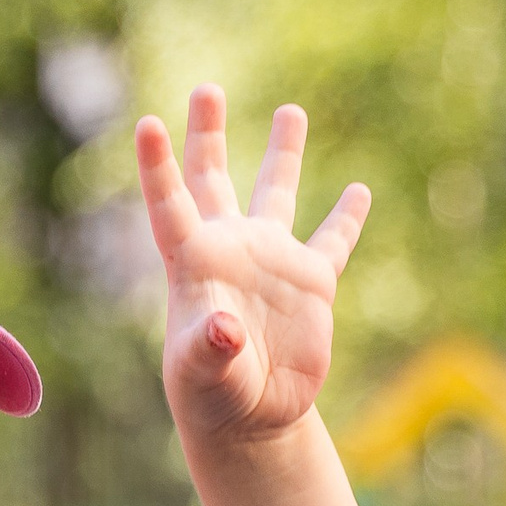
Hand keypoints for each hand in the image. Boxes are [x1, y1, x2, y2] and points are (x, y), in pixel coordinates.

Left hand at [136, 85, 370, 446]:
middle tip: (206, 87)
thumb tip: (227, 329)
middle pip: (214, 178)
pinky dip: (347, 218)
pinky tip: (358, 191)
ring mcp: (272, 262)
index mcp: (195, 264)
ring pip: (277, 193)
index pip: (172, 205)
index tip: (146, 123)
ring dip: (284, 153)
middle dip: (208, 133)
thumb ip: (210, 349)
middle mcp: (231, 250)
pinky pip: (332, 241)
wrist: (250, 418)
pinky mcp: (312, 285)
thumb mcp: (204, 375)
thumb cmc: (212, 395)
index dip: (158, 166)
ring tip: (290, 110)